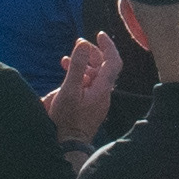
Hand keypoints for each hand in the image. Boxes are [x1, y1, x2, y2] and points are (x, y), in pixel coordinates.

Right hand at [44, 29, 118, 146]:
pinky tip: (65, 74)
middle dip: (91, 53)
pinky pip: (87, 85)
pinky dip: (78, 75)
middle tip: (77, 45)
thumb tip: (83, 44)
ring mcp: (97, 100)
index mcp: (102, 88)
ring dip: (82, 64)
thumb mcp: (68, 90)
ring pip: (93, 75)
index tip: (99, 34)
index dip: (108, 45)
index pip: (113, 61)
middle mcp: (103, 93)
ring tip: (65, 59)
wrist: (68, 144)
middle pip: (103, 66)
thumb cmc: (67, 119)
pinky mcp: (90, 106)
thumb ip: (76, 66)